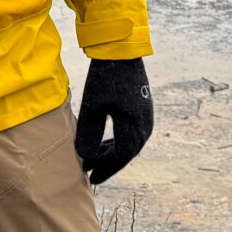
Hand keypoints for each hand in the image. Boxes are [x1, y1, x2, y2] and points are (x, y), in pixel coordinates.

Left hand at [74, 57, 152, 184]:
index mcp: (134, 128)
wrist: (122, 51)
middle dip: (108, 163)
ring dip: (112, 152)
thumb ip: (89, 133)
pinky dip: (118, 141)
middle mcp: (145, 126)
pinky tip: (106, 143)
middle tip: (91, 173)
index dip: (106, 170)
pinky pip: (132, 133)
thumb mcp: (93, 106)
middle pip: (126, 153)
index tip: (92, 179)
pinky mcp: (142, 109)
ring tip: (95, 159)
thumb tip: (85, 157)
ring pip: (130, 143)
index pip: (120, 158)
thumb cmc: (105, 78)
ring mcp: (146, 117)